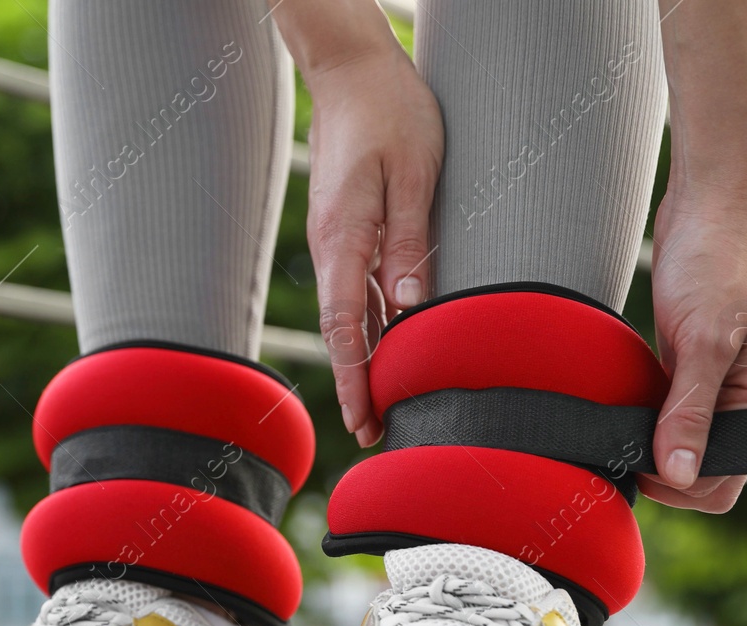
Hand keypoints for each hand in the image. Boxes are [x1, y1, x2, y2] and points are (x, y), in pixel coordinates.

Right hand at [302, 45, 443, 447]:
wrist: (351, 69)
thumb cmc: (391, 112)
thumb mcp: (415, 172)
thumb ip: (410, 240)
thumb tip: (413, 306)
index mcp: (344, 237)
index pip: (346, 325)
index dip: (355, 377)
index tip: (363, 420)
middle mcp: (332, 246)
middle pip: (343, 332)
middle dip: (357, 384)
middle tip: (375, 434)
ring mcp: (336, 240)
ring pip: (350, 314)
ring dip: (365, 360)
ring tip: (385, 405)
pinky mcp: (346, 231)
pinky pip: (357, 289)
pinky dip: (371, 325)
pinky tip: (391, 347)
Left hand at [641, 196, 746, 511]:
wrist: (709, 212)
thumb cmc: (717, 266)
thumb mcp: (704, 341)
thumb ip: (690, 412)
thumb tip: (679, 475)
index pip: (723, 484)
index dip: (677, 483)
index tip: (636, 457)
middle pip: (699, 473)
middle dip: (660, 468)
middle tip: (619, 438)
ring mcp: (719, 391)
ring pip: (678, 446)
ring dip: (647, 442)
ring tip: (619, 418)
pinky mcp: (691, 374)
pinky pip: (666, 416)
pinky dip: (644, 418)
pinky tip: (623, 401)